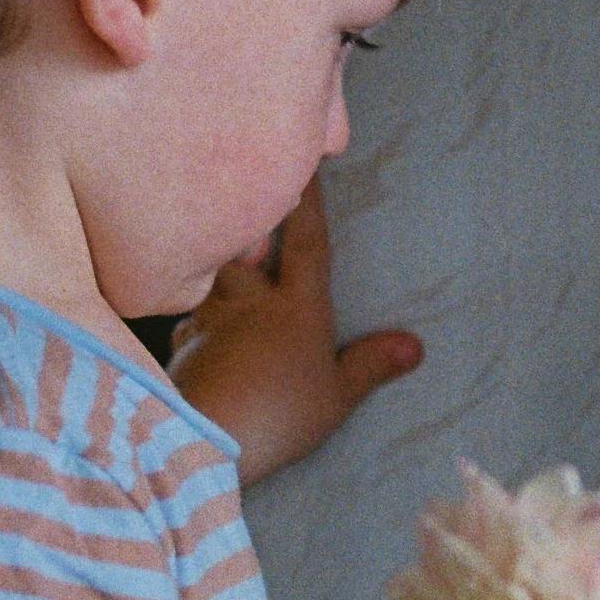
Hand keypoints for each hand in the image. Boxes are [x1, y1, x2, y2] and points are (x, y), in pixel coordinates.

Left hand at [170, 182, 421, 486]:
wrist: (207, 436)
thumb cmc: (281, 415)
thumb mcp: (337, 397)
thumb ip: (371, 365)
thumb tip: (416, 345)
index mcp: (298, 307)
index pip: (308, 242)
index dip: (309, 202)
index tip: (307, 163)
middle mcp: (252, 302)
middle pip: (243, 249)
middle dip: (243, 229)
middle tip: (243, 213)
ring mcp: (212, 320)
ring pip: (211, 280)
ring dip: (215, 274)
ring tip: (220, 274)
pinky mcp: (183, 345)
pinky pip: (188, 320)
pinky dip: (195, 319)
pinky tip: (199, 332)